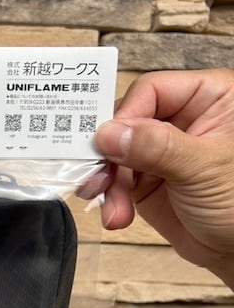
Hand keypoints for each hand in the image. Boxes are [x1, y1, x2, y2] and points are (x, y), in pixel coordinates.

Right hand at [82, 69, 233, 288]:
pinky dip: (110, 200)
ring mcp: (160, 152)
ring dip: (108, 185)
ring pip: (115, 155)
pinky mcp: (145, 180)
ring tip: (113, 209)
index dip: (125, 117)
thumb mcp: (203, 169)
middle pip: (126, 124)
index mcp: (208, 99)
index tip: (106, 144)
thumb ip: (156, 147)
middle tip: (98, 179)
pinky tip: (117, 216)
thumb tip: (110, 133)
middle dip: (109, 157)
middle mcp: (181, 121)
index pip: (151, 91)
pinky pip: (115, 182)